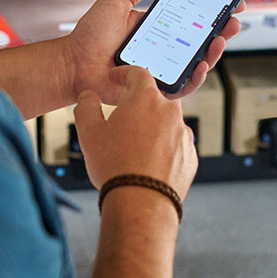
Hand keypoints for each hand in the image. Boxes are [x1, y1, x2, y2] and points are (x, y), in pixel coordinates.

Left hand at [62, 0, 243, 104]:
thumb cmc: (89, 36)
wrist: (73, 64)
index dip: (210, 11)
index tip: (227, 0)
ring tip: (222, 37)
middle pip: (200, 40)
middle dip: (222, 29)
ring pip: (197, 63)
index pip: (190, 18)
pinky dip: (197, 76)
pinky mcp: (156, 88)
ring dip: (215, 51)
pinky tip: (203, 63)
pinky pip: (183, 86)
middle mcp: (163, 48)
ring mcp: (161, 68)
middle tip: (234, 18)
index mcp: (156, 27)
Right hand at [74, 67, 197, 196]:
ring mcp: (184, 135)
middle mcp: (170, 112)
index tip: (116, 78)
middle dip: (138, 105)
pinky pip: (175, 146)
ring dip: (152, 129)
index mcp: (146, 99)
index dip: (123, 73)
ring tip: (133, 148)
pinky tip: (147, 163)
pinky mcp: (190, 157)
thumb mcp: (88, 132)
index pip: (137, 73)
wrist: (141, 204)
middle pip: (154, 99)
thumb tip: (88, 96)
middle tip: (122, 118)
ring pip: (166, 123)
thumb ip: (86, 106)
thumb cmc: (115, 166)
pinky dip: (163, 149)